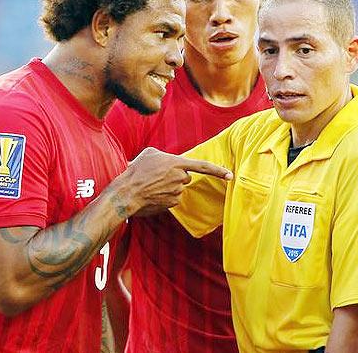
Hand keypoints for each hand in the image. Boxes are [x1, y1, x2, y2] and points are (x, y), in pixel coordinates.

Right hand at [107, 147, 231, 215]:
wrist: (127, 192)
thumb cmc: (136, 170)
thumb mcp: (150, 153)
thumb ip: (165, 155)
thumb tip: (168, 161)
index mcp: (177, 163)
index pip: (203, 166)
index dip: (218, 170)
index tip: (230, 175)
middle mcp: (180, 178)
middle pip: (186, 177)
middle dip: (177, 176)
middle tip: (158, 175)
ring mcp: (177, 191)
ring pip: (179, 187)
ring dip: (169, 185)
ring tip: (152, 184)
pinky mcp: (172, 203)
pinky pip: (174, 198)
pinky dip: (165, 196)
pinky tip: (153, 193)